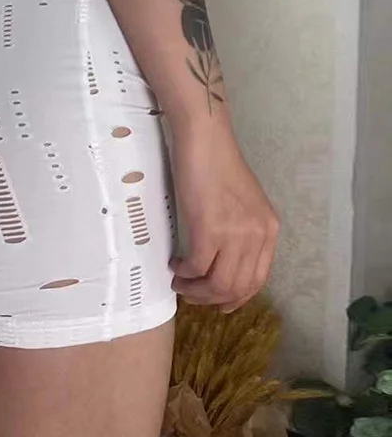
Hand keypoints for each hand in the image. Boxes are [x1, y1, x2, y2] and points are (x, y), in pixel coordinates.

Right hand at [168, 116, 278, 312]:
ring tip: (180, 283)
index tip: (218, 303)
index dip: (236, 297)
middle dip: (211, 298)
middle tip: (191, 295)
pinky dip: (184, 273)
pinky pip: (197, 267)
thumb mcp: (242, 202)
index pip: (258, 280)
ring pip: (218, 284)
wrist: (205, 139)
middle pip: (237, 287)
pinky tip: (175, 265)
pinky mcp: (209, 230)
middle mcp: (257, 236)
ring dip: (196, 291)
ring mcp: (235, 234)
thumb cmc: (218, 163)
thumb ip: (242, 229)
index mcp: (268, 230)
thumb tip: (224, 257)